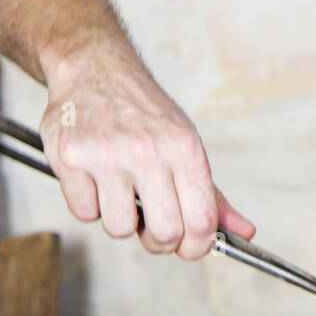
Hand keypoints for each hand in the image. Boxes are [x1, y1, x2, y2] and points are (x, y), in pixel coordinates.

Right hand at [38, 39, 254, 257]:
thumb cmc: (144, 114)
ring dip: (120, 220)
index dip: (196, 248)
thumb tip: (245, 232)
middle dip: (157, 240)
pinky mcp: (70, 158)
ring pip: (120, 229)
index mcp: (184, 149)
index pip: (202, 223)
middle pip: (164, 234)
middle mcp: (147, 151)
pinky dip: (89, 204)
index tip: (187, 247)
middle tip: (150, 221)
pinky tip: (94, 179)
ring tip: (119, 191)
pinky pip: (84, 213)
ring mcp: (106, 154)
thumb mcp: (187, 146)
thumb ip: (213, 195)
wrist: (94, 67)